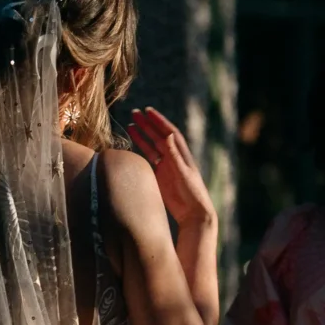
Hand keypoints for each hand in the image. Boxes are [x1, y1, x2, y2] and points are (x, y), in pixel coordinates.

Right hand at [127, 108, 214, 230]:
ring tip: (131, 125)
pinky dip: (141, 152)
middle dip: (148, 124)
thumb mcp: (183, 172)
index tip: (148, 111)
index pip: (169, 132)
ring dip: (143, 136)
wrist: (193, 213)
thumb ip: (174, 155)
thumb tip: (167, 135)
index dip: (159, 121)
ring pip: (152, 147)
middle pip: (159, 136)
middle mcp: (174, 158)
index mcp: (181, 154)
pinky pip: (149, 161)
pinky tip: (133, 145)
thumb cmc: (193, 192)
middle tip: (135, 113)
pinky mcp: (160, 177)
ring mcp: (166, 167)